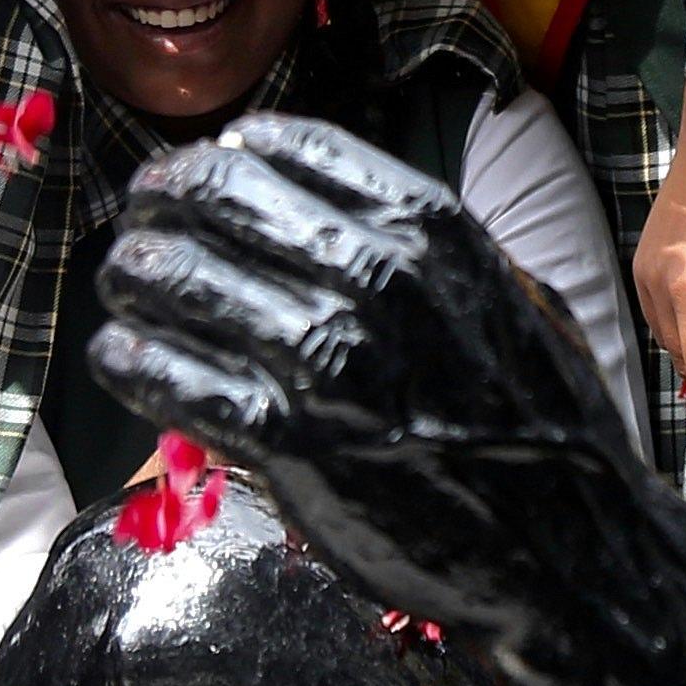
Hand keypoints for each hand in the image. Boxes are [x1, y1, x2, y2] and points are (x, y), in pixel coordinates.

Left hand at [93, 116, 629, 632]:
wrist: (566, 538)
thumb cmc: (540, 411)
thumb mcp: (505, 287)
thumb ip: (425, 246)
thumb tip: (337, 211)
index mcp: (426, 224)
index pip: (290, 147)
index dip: (230, 150)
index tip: (207, 160)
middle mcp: (372, 273)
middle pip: (220, 196)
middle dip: (166, 195)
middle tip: (142, 210)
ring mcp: (327, 357)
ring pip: (183, 280)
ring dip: (135, 271)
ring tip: (122, 277)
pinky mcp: (291, 440)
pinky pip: (179, 382)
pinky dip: (134, 360)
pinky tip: (119, 353)